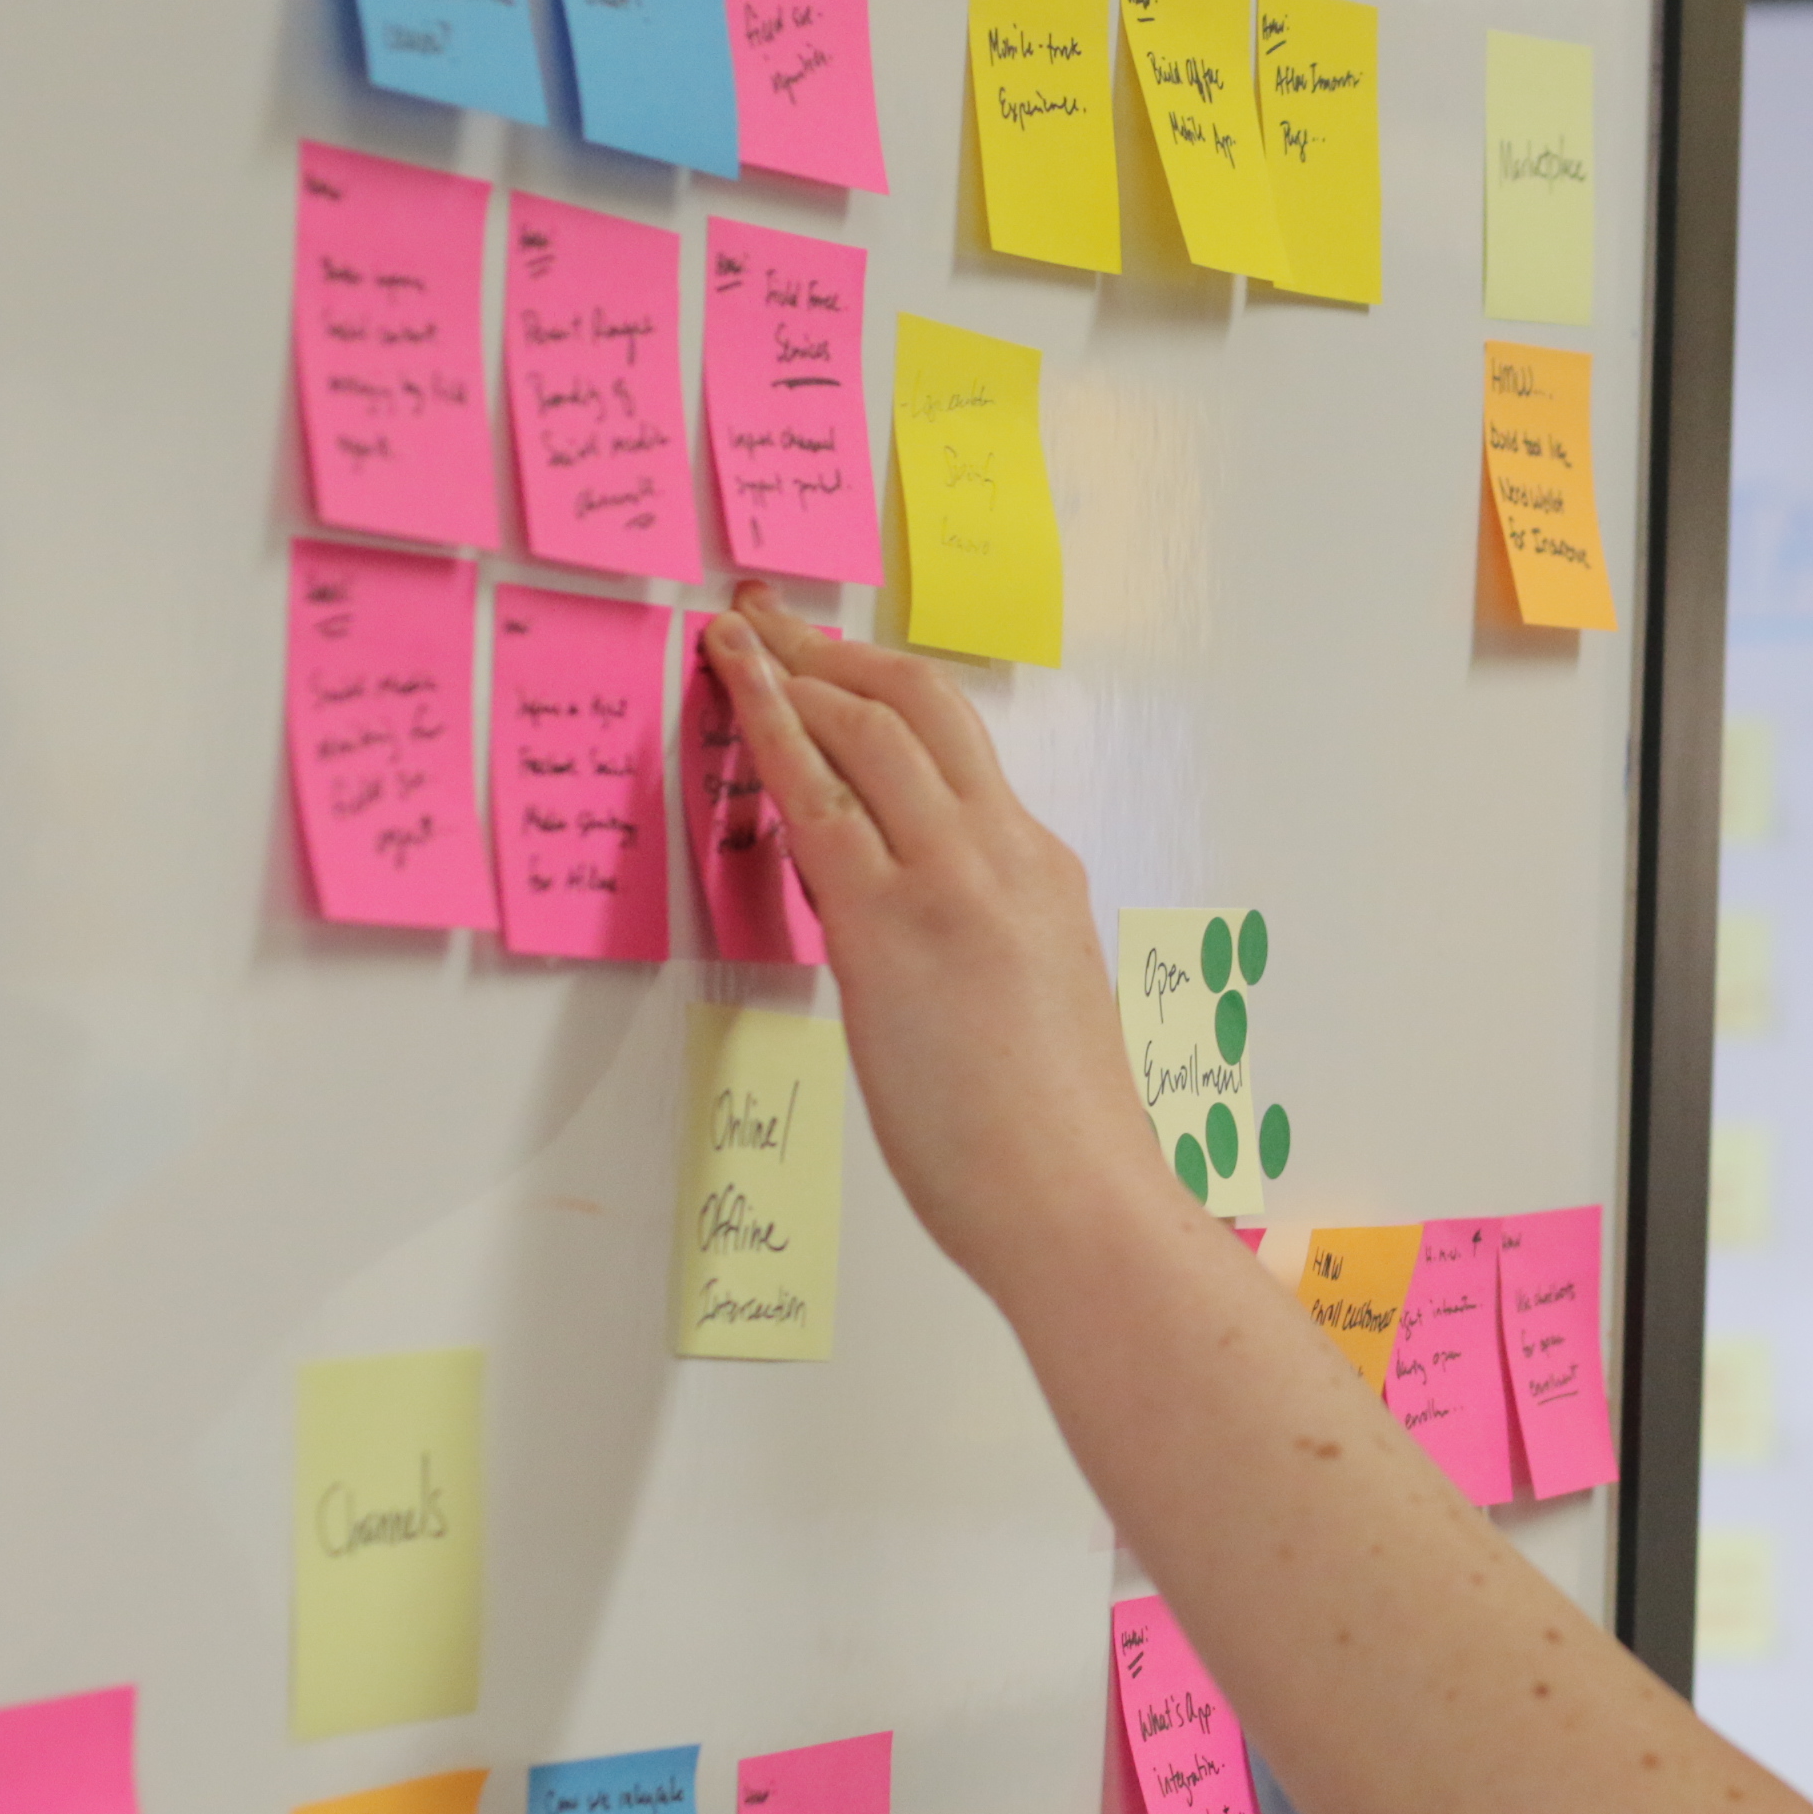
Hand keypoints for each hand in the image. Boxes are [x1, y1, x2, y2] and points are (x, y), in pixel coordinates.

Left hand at [700, 585, 1162, 1294]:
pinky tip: (734, 683)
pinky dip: (771, 721)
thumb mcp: (1036, 1006)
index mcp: (1043, 874)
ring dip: (796, 665)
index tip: (838, 661)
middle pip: (922, 705)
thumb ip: (979, 947)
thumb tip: (904, 933)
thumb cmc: (1058, 1140)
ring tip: (738, 634)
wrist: (1078, 1200)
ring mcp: (953, 879)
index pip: (958, 757)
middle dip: (839, 647)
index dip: (886, 692)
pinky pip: (818, 794)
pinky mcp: (890, 923)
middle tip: (776, 613)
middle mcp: (1005, 854)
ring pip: (872, 724)